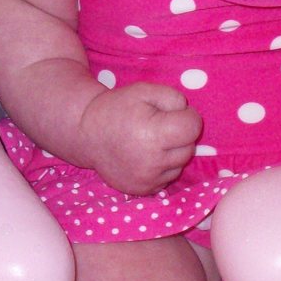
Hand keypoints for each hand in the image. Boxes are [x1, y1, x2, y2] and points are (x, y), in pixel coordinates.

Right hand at [78, 82, 202, 194]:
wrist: (88, 134)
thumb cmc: (118, 108)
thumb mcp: (144, 90)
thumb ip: (173, 98)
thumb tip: (188, 114)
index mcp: (153, 134)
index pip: (192, 127)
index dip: (187, 116)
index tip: (174, 113)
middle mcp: (152, 161)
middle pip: (189, 147)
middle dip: (180, 135)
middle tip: (160, 126)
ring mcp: (147, 179)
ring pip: (180, 164)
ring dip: (173, 152)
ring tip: (152, 141)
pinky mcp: (143, 190)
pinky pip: (168, 178)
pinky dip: (163, 167)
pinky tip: (147, 155)